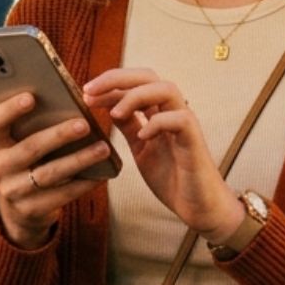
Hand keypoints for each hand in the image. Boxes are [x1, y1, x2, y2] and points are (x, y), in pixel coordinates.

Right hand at [0, 92, 111, 247]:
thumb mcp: (20, 142)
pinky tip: (102, 174)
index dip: (10, 109)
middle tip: (84, 124)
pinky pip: (61, 195)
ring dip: (79, 159)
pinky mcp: (30, 210)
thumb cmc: (28, 159)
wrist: (20, 207)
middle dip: (58, 135)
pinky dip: (83, 183)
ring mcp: (13, 191)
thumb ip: (34, 122)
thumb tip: (65, 96)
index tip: (31, 96)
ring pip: (49, 173)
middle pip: (30, 148)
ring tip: (103, 148)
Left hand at [84, 69, 231, 234]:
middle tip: (90, 90)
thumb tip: (108, 106)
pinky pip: (179, 119)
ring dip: (135, 96)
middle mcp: (173, 112)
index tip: (85, 93)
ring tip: (114, 113)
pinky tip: (141, 135)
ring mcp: (185, 124)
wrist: (199, 207)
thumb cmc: (174, 179)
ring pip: (166, 89)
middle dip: (117, 78)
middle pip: (148, 77)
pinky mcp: (194, 140)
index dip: (109, 84)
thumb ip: (128, 126)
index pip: (135, 83)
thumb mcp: (141, 149)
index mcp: (159, 112)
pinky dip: (158, 123)